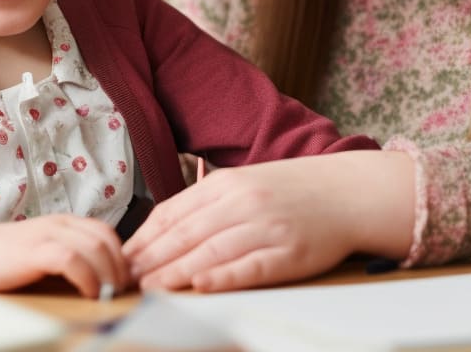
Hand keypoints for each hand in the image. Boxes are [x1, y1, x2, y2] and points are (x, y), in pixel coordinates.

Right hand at [0, 214, 128, 296]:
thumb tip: (104, 279)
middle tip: (121, 291)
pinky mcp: (35, 251)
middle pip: (105, 240)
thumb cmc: (11, 259)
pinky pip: (72, 259)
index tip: (124, 280)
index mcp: (66, 223)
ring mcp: (48, 235)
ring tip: (108, 294)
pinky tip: (89, 292)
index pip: (106, 233)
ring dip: (108, 274)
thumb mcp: (47, 251)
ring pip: (94, 248)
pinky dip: (87, 277)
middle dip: (119, 268)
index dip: (121, 256)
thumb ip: (73, 257)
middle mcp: (61, 224)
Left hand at [123, 151, 415, 291]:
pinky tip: (201, 285)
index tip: (122, 257)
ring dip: (177, 272)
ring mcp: (267, 228)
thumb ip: (208, 203)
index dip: (144, 237)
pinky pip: (250, 267)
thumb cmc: (292, 191)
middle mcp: (244, 203)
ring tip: (151, 288)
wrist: (348, 193)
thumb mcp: (247, 183)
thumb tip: (164, 229)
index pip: (174, 212)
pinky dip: (223, 277)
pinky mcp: (289, 253)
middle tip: (126, 280)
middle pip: (187, 234)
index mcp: (228, 184)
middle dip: (152, 259)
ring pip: (212, 251)